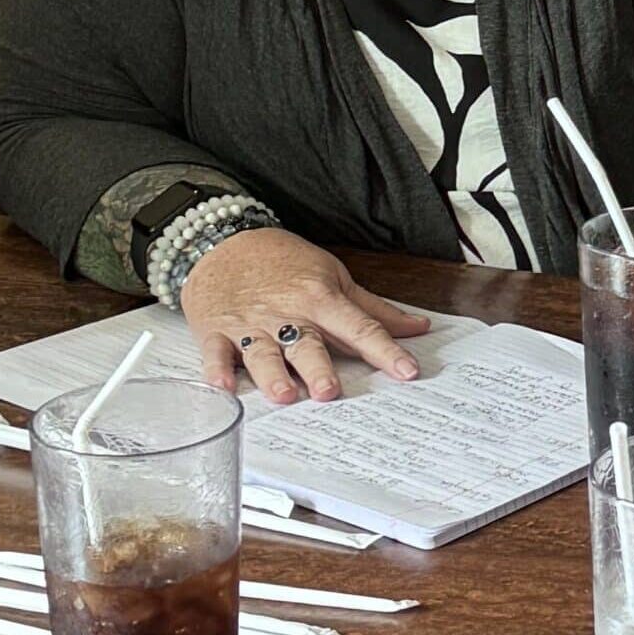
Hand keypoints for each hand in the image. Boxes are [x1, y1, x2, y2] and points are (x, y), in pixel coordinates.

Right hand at [179, 227, 429, 404]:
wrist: (224, 240)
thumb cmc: (284, 263)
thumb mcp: (333, 277)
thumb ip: (373, 310)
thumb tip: (418, 328)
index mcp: (320, 299)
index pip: (359, 326)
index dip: (384, 350)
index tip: (406, 371)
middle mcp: (286, 314)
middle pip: (306, 344)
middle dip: (318, 368)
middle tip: (330, 391)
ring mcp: (250, 324)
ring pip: (262, 353)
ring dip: (272, 374)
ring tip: (283, 394)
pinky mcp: (216, 330)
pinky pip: (215, 352)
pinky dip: (217, 370)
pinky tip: (222, 386)